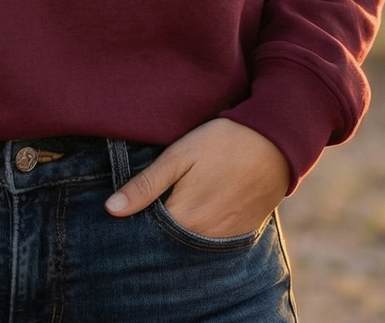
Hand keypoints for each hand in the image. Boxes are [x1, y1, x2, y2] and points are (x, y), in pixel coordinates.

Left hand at [104, 119, 288, 236]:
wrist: (273, 141)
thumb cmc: (221, 143)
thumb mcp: (177, 156)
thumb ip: (145, 185)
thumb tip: (111, 210)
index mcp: (184, 219)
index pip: (148, 233)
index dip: (136, 220)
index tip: (129, 207)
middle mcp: (205, 237)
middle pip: (170, 240)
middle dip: (156, 227)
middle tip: (150, 201)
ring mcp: (227, 237)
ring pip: (191, 242)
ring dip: (179, 229)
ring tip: (175, 201)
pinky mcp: (243, 232)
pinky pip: (214, 240)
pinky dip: (202, 229)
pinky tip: (198, 208)